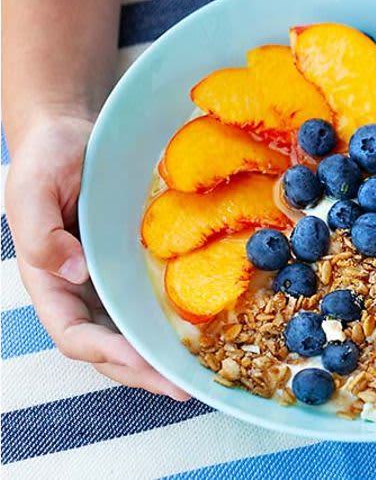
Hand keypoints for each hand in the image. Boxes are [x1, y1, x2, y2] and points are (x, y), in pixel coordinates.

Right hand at [5, 113, 189, 400]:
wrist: (74, 132)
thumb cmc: (48, 157)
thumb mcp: (31, 188)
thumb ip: (39, 234)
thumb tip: (73, 270)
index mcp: (50, 280)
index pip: (73, 332)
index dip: (105, 352)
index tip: (139, 360)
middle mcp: (80, 289)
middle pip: (107, 346)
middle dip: (142, 371)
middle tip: (181, 387)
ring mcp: (108, 281)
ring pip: (132, 332)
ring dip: (160, 357)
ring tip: (196, 374)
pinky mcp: (133, 266)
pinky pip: (151, 301)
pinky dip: (171, 322)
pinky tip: (200, 332)